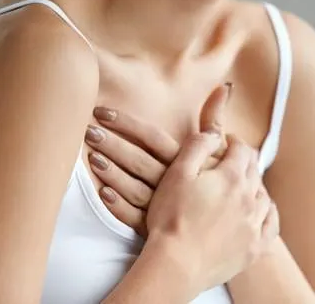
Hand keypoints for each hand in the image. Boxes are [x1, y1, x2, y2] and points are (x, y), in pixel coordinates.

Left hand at [84, 84, 244, 235]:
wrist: (226, 223)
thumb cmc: (219, 181)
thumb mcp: (219, 150)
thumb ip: (215, 118)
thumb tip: (225, 85)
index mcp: (187, 161)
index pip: (152, 137)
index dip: (127, 124)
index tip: (102, 113)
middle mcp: (175, 182)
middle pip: (140, 161)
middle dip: (113, 145)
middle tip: (88, 131)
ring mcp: (166, 208)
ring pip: (135, 188)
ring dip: (113, 173)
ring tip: (91, 158)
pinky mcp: (158, 229)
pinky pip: (135, 218)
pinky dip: (119, 206)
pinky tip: (102, 194)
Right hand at [147, 127, 278, 290]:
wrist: (175, 265)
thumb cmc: (171, 219)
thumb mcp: (177, 173)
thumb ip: (197, 146)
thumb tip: (214, 134)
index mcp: (231, 177)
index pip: (242, 150)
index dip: (234, 142)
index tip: (227, 142)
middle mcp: (249, 198)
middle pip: (254, 170)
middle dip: (244, 162)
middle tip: (232, 162)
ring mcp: (254, 224)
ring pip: (264, 196)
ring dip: (255, 186)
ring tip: (243, 186)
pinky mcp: (254, 248)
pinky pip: (271, 225)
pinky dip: (269, 214)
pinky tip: (263, 211)